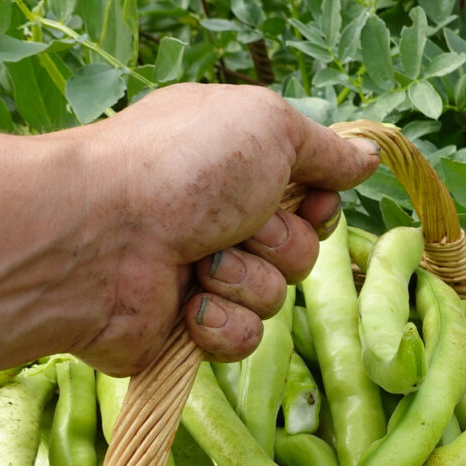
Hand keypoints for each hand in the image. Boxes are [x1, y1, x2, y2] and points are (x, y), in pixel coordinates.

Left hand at [71, 84, 378, 374]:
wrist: (98, 237)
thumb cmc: (180, 168)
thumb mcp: (266, 127)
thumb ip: (323, 149)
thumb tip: (368, 157)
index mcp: (233, 165)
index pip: (309, 197)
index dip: (317, 204)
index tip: (308, 199)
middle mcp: (218, 217)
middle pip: (301, 249)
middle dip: (280, 242)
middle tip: (237, 226)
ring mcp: (200, 275)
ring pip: (275, 297)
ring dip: (247, 280)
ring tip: (200, 264)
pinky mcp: (185, 328)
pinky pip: (244, 339)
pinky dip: (222, 323)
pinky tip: (188, 306)